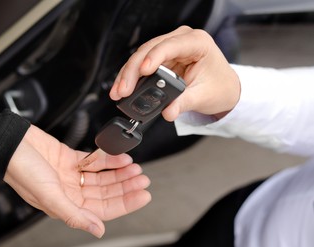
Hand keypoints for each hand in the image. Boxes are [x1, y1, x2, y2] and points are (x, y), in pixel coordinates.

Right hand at [4, 125, 150, 237]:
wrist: (9, 142)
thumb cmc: (21, 169)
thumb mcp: (49, 196)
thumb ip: (74, 214)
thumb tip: (98, 230)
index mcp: (66, 205)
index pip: (103, 209)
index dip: (125, 203)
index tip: (143, 196)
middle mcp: (70, 191)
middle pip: (106, 192)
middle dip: (126, 186)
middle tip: (143, 179)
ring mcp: (71, 174)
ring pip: (103, 177)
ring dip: (120, 172)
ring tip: (135, 167)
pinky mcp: (70, 158)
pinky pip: (95, 160)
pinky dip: (108, 159)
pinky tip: (120, 157)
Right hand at [109, 26, 240, 120]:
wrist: (224, 89)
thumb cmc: (220, 86)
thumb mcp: (204, 96)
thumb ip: (184, 103)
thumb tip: (168, 111)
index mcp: (197, 42)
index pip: (171, 46)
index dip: (154, 57)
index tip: (144, 71)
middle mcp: (181, 40)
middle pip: (149, 50)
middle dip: (133, 71)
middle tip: (124, 89)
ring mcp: (169, 49)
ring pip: (141, 57)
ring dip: (128, 75)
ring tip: (119, 92)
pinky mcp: (161, 59)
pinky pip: (142, 65)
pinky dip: (132, 77)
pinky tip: (123, 87)